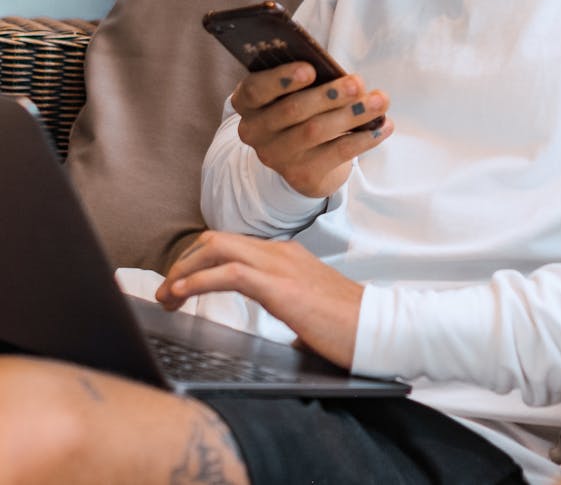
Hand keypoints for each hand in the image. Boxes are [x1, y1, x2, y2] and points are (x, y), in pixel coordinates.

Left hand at [156, 231, 362, 369]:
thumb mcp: (311, 315)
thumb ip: (295, 315)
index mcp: (286, 258)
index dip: (198, 262)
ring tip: (165, 295)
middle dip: (184, 262)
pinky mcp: (280, 286)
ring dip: (183, 270)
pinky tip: (182, 293)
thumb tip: (291, 338)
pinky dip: (197, 279)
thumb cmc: (349, 328)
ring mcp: (280, 265)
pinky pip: (229, 272)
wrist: (379, 329)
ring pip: (217, 247)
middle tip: (166, 291)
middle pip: (216, 239)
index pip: (231, 245)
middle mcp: (280, 253)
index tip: (179, 285)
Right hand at [230, 62, 391, 197]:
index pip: (255, 90)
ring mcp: (277, 157)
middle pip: (291, 111)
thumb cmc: (300, 107)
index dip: (281, 79)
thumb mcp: (292, 91)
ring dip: (352, 114)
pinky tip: (383, 126)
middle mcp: (255, 132)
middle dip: (328, 95)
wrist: (299, 157)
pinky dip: (364, 138)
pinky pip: (337, 154)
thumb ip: (307, 80)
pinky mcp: (302, 176)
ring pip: (316, 132)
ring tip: (380, 100)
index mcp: (247, 103)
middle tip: (357, 82)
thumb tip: (347, 79)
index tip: (310, 69)